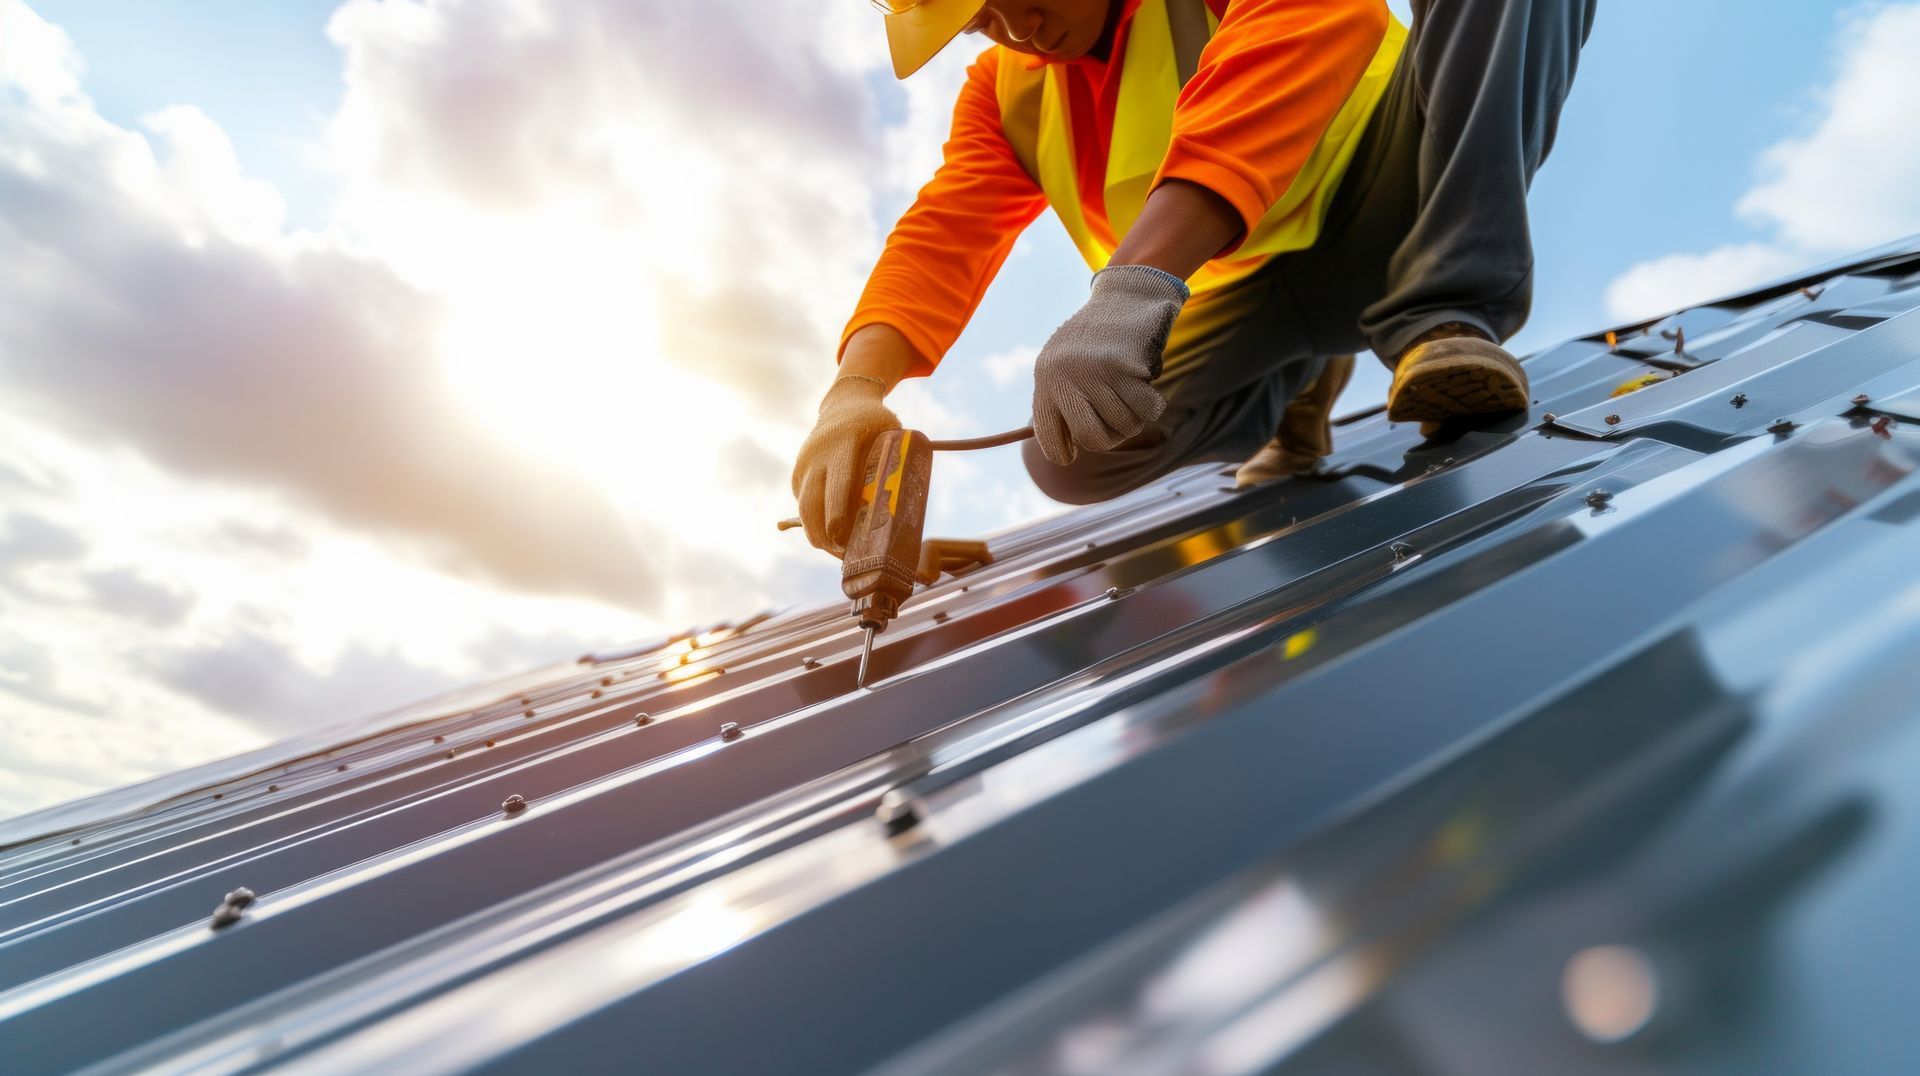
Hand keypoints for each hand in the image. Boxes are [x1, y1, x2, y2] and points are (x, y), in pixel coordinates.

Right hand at [791, 376, 900, 555]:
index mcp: (845, 442)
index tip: (842, 541)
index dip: (837, 516)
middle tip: (844, 556)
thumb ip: (892, 468)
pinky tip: (833, 530)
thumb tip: (900, 515)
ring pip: (803, 511)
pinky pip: (803, 505)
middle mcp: (818, 455)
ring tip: (839, 550)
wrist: (844, 403)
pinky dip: (816, 522)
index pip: (838, 486)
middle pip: (811, 506)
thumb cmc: (876, 425)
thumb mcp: (891, 437)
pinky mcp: (797, 474)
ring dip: (818, 535)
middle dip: (824, 537)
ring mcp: (804, 464)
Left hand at [1030, 264, 1187, 465]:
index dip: (1062, 452)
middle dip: (1109, 437)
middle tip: (1116, 423)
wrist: (1127, 293)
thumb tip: (1064, 451)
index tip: (1071, 454)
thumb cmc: (1098, 337)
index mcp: (1046, 377)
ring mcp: (1093, 372)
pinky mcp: (1124, 368)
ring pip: (1124, 425)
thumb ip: (1064, 400)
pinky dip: (1152, 404)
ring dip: (1135, 416)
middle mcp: (1063, 376)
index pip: (1047, 435)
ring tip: (1132, 392)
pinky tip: (1146, 384)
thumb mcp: (1067, 361)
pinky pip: (1146, 410)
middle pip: (1091, 438)